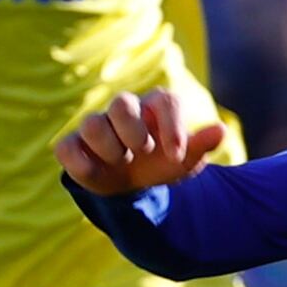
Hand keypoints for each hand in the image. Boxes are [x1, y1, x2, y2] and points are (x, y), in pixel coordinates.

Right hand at [56, 88, 225, 196]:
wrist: (132, 186)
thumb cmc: (160, 164)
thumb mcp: (184, 160)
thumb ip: (200, 145)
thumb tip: (220, 130)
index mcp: (154, 107)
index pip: (164, 100)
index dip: (171, 126)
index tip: (175, 155)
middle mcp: (123, 110)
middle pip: (121, 102)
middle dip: (133, 132)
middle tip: (142, 152)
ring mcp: (96, 126)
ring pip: (92, 124)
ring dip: (110, 149)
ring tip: (121, 162)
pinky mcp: (73, 146)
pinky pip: (66, 147)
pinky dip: (80, 164)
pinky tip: (97, 174)